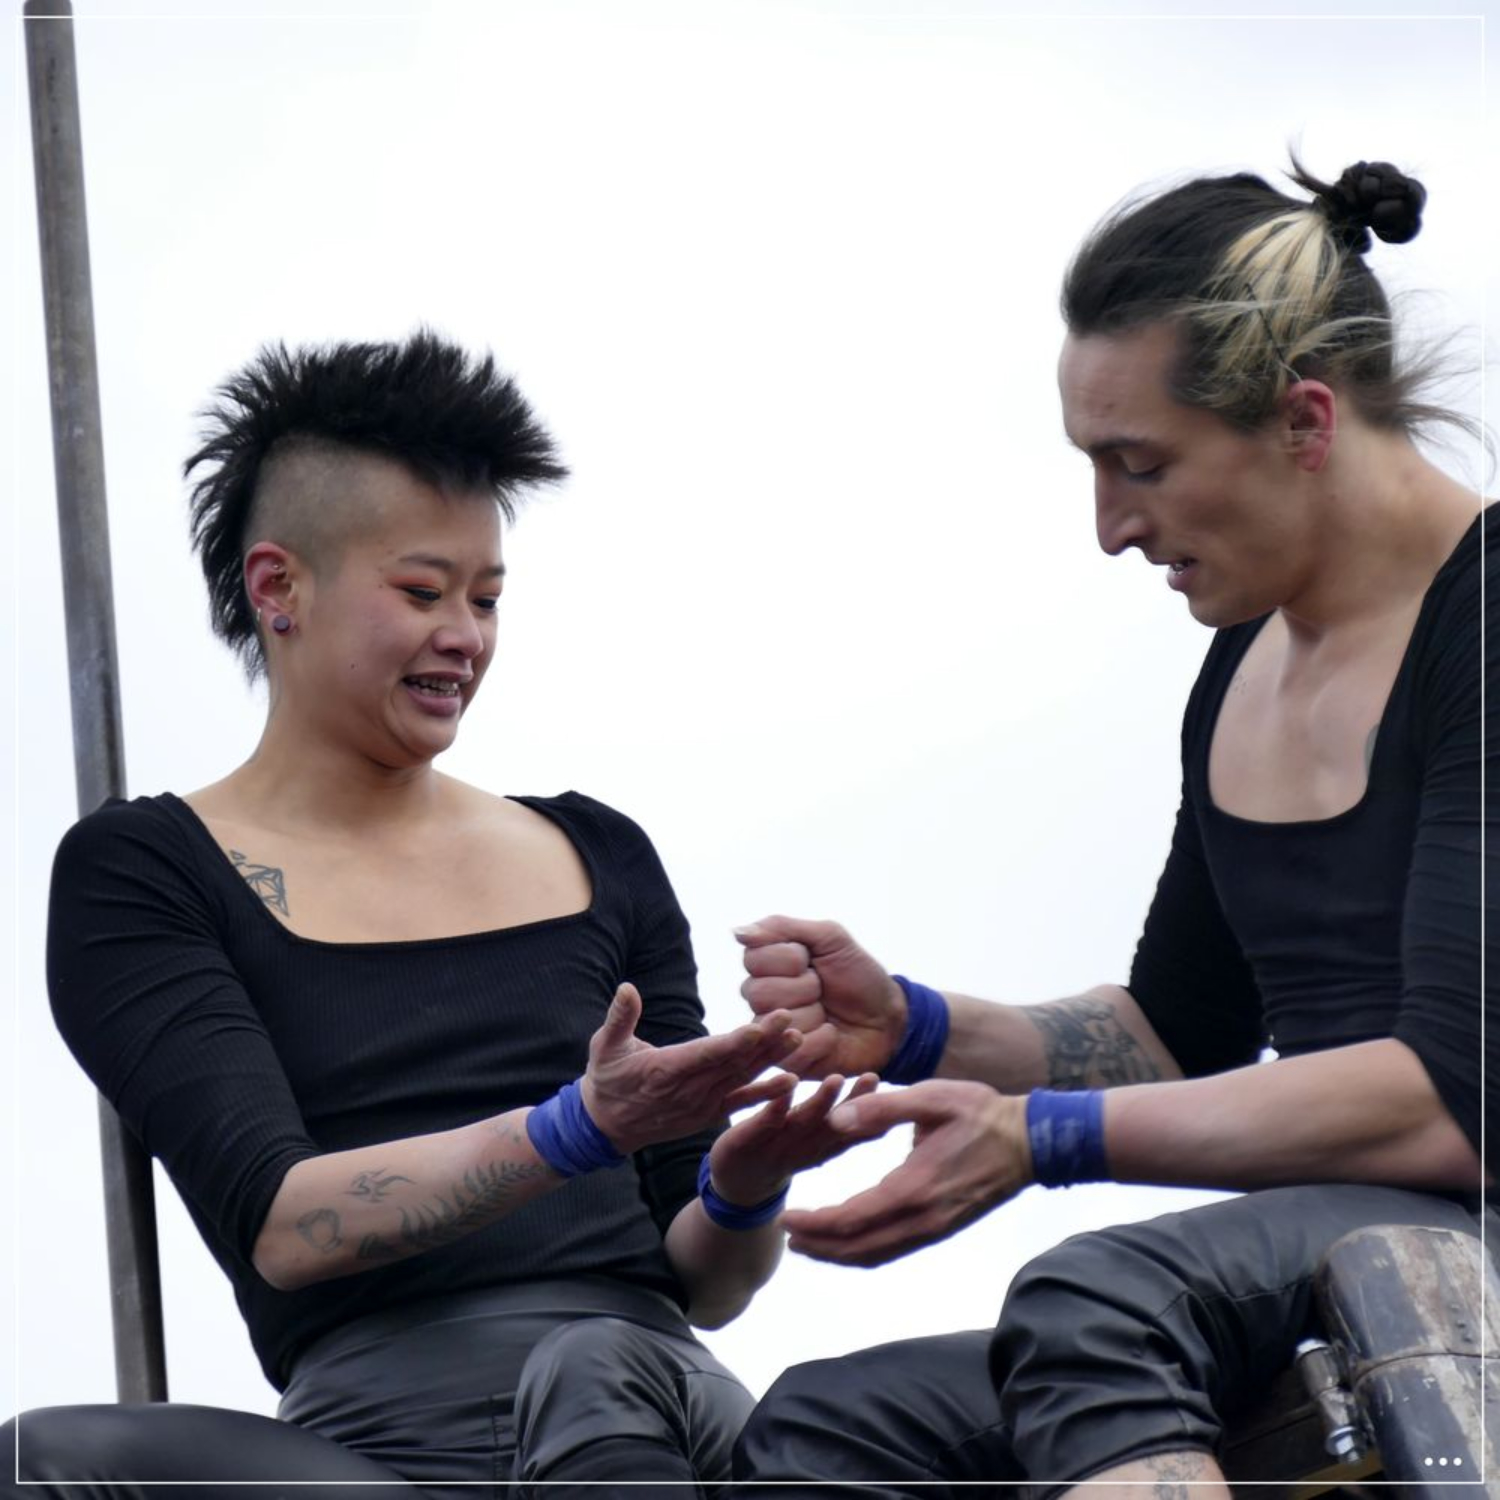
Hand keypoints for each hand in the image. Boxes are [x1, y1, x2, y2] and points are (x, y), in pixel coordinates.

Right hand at [582, 983, 799, 1154]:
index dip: (732, 1044)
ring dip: (771, 1060)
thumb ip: (619, 1017)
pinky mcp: (709, 1113)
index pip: (705, 1055)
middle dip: (762, 1042)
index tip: (758, 1028)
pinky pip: (742, 1102)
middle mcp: (689, 1090)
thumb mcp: (604, 1046)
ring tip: (798, 1039)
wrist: (606, 1126)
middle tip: (789, 1019)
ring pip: (742, 1078)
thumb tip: (627, 988)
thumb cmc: (606, 1079)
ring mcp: (701, 1104)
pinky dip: (766, 1093)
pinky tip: (792, 1081)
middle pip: (732, 1064)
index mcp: (664, 1070)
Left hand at [707, 1073, 880, 1205]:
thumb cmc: (782, 1156)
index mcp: (820, 1147)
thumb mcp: (815, 1146)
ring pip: (801, 1124)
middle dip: (853, 1102)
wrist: (734, 1185)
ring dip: (819, 1103)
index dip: (871, 1112)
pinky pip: (763, 1124)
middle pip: (832, 1125)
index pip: (850, 1129)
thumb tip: (885, 1121)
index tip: (889, 1089)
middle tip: (873, 1077)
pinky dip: (776, 1107)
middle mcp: (802, 1148)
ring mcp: (775, 1146)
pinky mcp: (745, 1142)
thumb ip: (844, 1132)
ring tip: (836, 1079)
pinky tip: (787, 1086)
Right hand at [734, 915, 906, 1077]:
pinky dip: (823, 1038)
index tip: (812, 959)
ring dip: (814, 1011)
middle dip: (804, 986)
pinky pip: (793, 1049)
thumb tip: (736, 932)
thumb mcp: (830, 938)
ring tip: (828, 1011)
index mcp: (768, 966)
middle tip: (822, 987)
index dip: (789, 958)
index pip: (752, 958)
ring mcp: (774, 1032)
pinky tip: (832, 1033)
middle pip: (758, 991)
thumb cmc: (859, 975)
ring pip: (775, 1020)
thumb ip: (782, 928)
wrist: (889, 1017)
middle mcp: (763, 999)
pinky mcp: (788, 1061)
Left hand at [779, 1080, 1031, 1266]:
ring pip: (876, 1255)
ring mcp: (934, 1228)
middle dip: (819, 1245)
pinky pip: (894, 1249)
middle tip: (787, 1234)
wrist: (1031, 1142)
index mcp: (914, 1187)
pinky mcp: (942, 1228)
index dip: (815, 1223)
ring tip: (808, 1243)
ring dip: (839, 1254)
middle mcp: (922, 1218)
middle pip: (858, 1248)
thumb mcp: (931, 1097)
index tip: (787, 1216)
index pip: (852, 1219)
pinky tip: (849, 1240)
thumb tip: (837, 1117)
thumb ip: (882, 1108)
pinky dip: (864, 1251)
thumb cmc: (981, 1113)